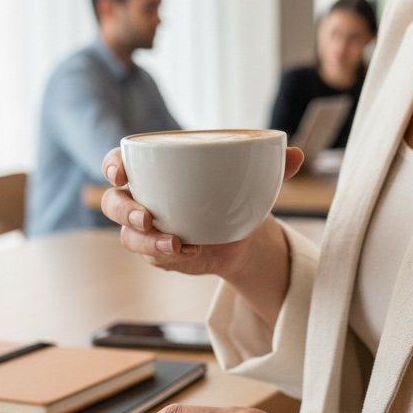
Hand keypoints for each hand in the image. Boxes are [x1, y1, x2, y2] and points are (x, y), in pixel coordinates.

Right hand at [98, 145, 303, 278]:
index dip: (113, 165)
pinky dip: (170, 257)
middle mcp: (141, 198)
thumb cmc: (233, 193)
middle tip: (146, 217)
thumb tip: (299, 154)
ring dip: (148, 242)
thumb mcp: (251, 177)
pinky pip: (154, 258)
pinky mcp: (159, 254)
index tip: (122, 171)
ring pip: (130, 237)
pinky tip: (192, 252)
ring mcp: (146, 230)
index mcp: (153, 169)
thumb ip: (272, 166)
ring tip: (176, 244)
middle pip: (113, 203)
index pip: (119, 162)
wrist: (241, 231)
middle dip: (124, 210)